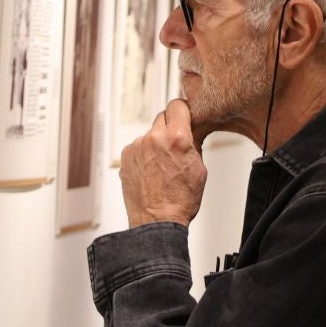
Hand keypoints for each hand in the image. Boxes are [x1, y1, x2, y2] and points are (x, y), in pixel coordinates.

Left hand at [120, 98, 207, 228]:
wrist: (156, 221)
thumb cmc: (180, 200)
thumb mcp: (199, 168)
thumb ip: (194, 143)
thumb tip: (191, 130)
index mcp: (177, 139)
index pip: (177, 105)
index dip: (182, 111)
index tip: (183, 117)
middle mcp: (154, 139)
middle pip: (162, 116)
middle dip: (170, 127)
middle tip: (174, 145)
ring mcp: (137, 147)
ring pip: (149, 134)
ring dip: (156, 143)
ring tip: (162, 166)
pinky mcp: (125, 156)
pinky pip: (137, 147)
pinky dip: (143, 154)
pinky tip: (150, 171)